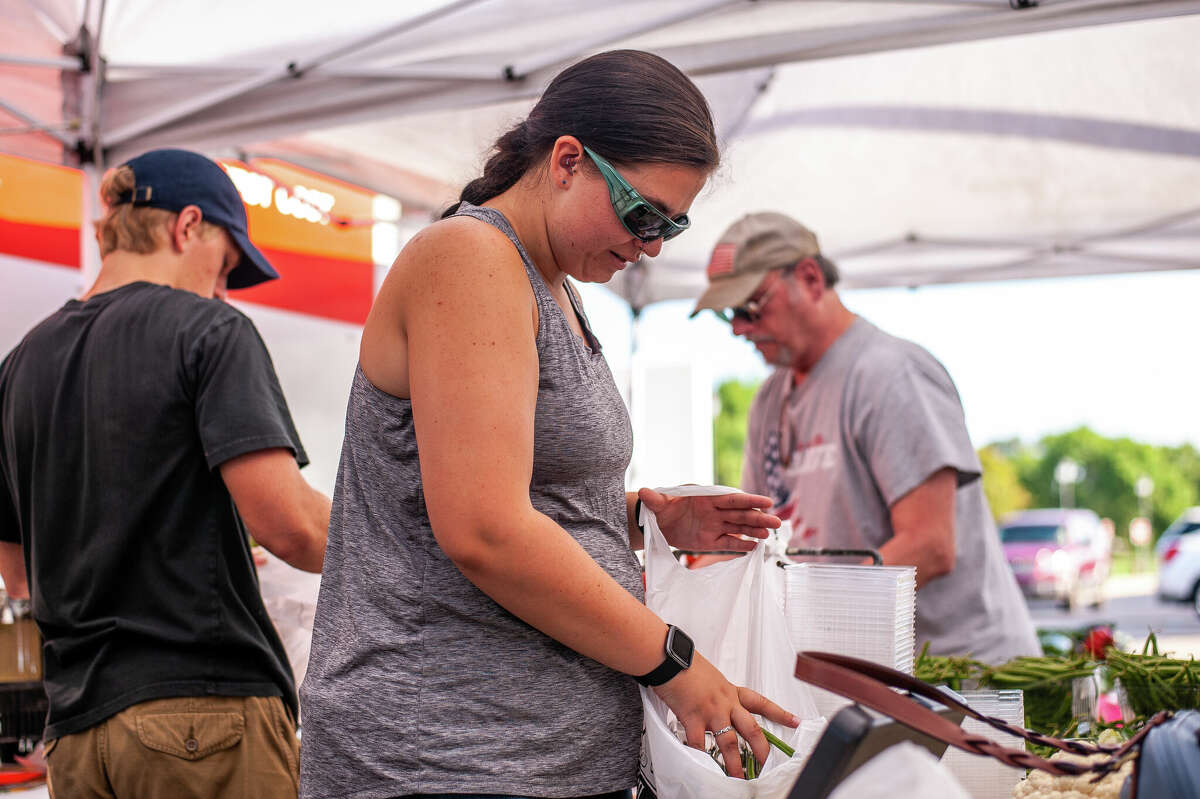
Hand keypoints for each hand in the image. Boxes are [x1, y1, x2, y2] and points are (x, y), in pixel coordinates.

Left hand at [639, 488, 779, 552]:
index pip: (732, 498)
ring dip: (754, 532)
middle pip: (740, 514)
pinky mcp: (710, 541)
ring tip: (770, 536)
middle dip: (758, 518)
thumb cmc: (660, 507)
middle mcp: (715, 511)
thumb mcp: (657, 503)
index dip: (750, 500)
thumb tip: (643, 492)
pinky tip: (755, 548)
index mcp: (707, 497)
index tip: (767, 502)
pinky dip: (741, 546)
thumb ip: (654, 499)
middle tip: (777, 522)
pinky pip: (728, 543)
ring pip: (738, 529)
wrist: (657, 522)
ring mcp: (714, 526)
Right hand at [652, 652, 799, 778]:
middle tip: (767, 763)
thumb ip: (717, 693)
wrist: (669, 658)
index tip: (795, 721)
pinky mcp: (694, 717)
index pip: (761, 703)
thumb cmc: (685, 664)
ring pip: (730, 742)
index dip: (780, 713)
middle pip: (751, 729)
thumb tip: (716, 703)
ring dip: (735, 763)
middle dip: (761, 749)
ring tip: (738, 777)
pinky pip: (700, 743)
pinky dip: (701, 755)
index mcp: (731, 691)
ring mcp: (711, 711)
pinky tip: (703, 764)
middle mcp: (726, 702)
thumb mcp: (709, 676)